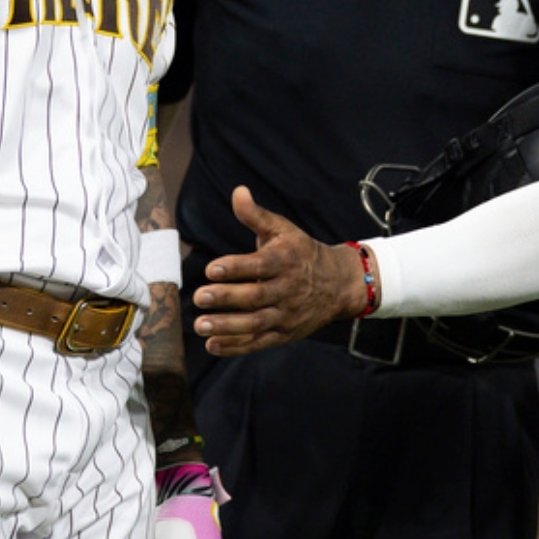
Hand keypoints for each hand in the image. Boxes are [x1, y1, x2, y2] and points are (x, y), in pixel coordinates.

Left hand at [191, 187, 366, 356]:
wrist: (339, 284)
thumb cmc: (301, 253)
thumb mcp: (283, 230)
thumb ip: (255, 215)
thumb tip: (237, 192)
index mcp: (285, 261)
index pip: (258, 266)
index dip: (235, 268)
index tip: (211, 269)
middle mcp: (287, 289)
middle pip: (255, 296)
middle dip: (226, 298)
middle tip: (199, 297)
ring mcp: (286, 315)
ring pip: (256, 323)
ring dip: (227, 326)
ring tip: (200, 325)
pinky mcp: (284, 334)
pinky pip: (259, 343)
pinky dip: (236, 346)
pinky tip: (212, 345)